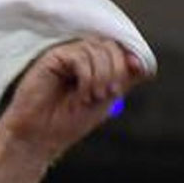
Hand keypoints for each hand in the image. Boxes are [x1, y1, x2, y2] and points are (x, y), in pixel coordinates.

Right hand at [0, 38, 151, 182]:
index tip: (141, 71)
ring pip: (97, 48)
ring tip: (93, 97)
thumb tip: (142, 62)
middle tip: (109, 93)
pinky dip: (88, 75)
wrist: (40, 137)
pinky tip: (81, 93)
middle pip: (111, 45)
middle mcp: (80, 56)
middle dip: (117, 69)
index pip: (119, 48)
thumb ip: (123, 79)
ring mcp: (65, 55)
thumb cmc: (69, 122)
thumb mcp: (106, 99)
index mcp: (93, 64)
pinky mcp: (52, 58)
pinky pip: (80, 55)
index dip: (131, 57)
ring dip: (102, 75)